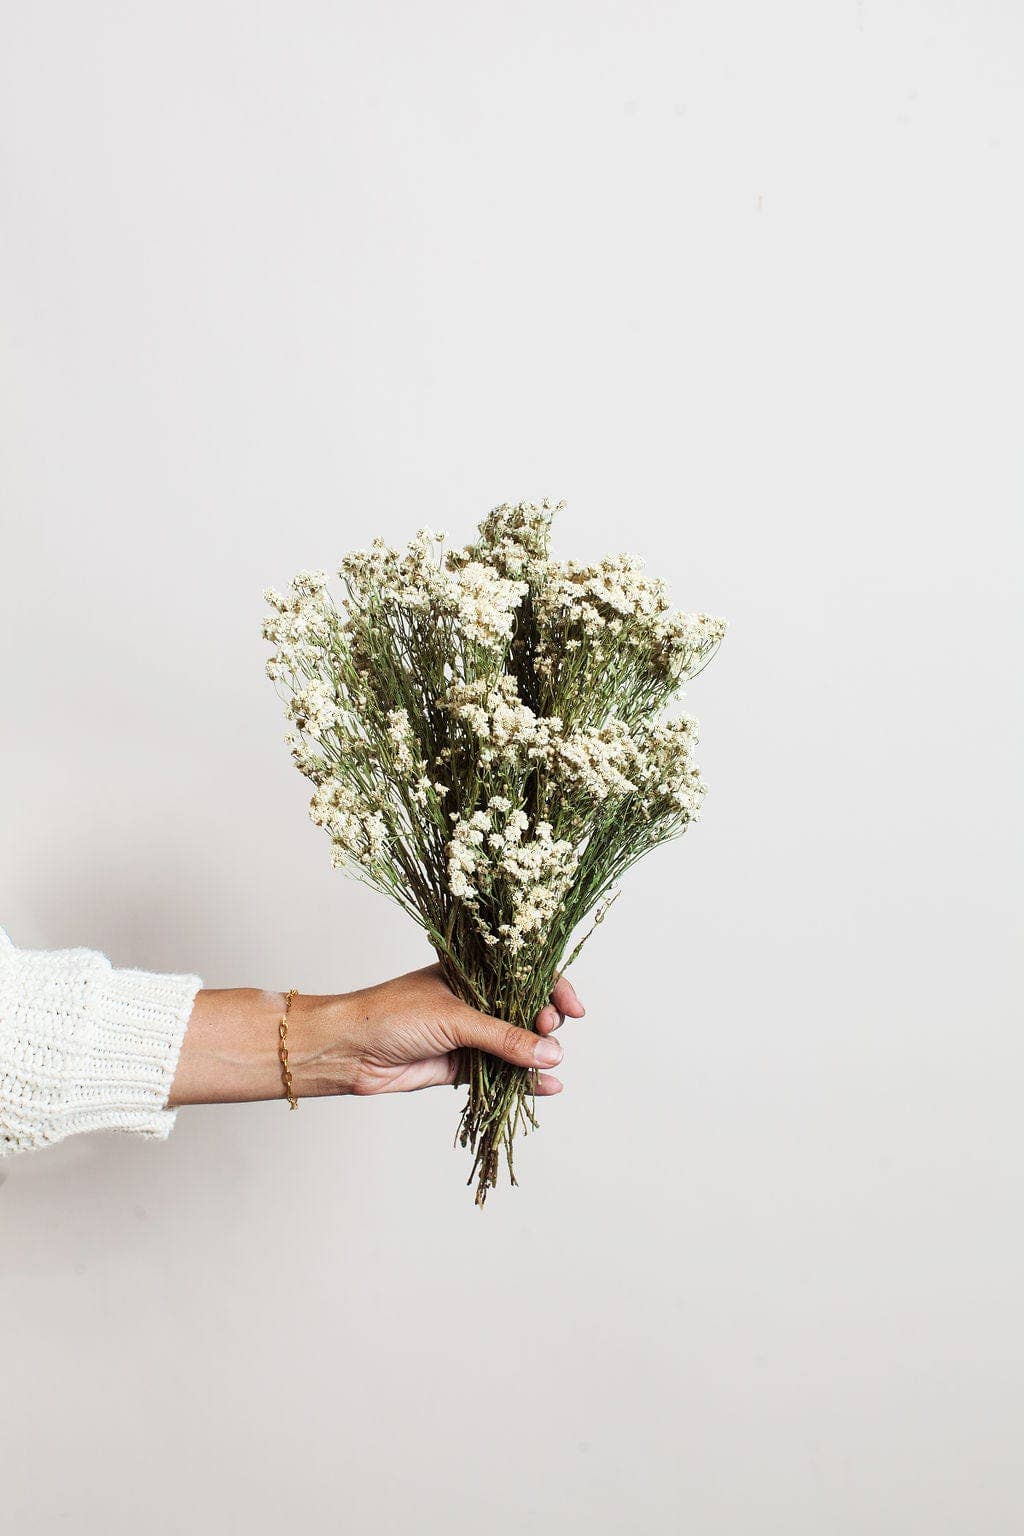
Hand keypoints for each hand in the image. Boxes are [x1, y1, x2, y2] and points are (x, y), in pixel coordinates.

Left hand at [298, 964, 585, 1097]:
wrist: (348, 1050)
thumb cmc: (391, 1014)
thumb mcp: (454, 1018)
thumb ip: (503, 1037)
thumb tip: (550, 1052)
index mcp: (473, 972)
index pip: (524, 973)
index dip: (553, 988)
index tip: (573, 1009)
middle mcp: (475, 1000)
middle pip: (525, 1010)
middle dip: (545, 1022)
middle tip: (548, 1030)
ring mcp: (469, 1034)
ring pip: (516, 1044)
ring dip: (537, 1054)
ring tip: (551, 1063)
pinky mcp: (461, 1066)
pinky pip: (501, 1073)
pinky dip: (523, 1081)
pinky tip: (546, 1087)